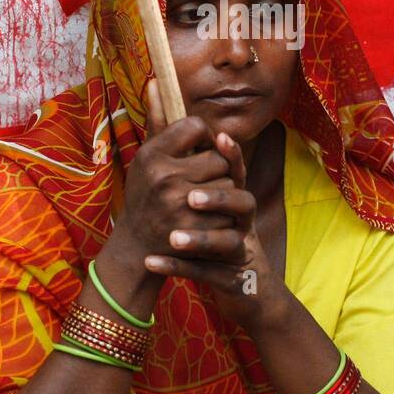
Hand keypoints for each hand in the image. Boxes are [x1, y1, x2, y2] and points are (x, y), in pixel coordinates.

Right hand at [104, 79, 236, 267]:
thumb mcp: (146, 158)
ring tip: (205, 198)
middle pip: (218, 156)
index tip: (200, 147)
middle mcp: (164, 176)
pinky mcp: (194, 230)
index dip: (205, 136)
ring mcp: (180, 205)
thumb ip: (157, 120)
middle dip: (217, 167)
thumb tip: (156, 81)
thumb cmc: (145, 195)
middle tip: (204, 177)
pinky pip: (229, 212)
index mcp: (152, 155)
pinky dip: (225, 216)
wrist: (137, 247)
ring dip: (224, 192)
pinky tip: (209, 219)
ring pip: (228, 183)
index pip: (195, 126)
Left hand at [141, 130, 285, 331]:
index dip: (232, 156)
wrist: (242, 286)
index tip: (219, 139)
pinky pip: (206, 274)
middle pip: (241, 204)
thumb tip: (162, 107)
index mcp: (235, 200)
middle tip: (190, 198)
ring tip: (173, 238)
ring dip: (200, 240)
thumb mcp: (210, 203)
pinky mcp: (230, 279)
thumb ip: (188, 161)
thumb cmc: (217, 234)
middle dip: (217, 200)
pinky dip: (178, 268)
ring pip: (228, 242)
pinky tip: (152, 262)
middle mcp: (241, 223)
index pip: (238, 173)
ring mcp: (238, 252)